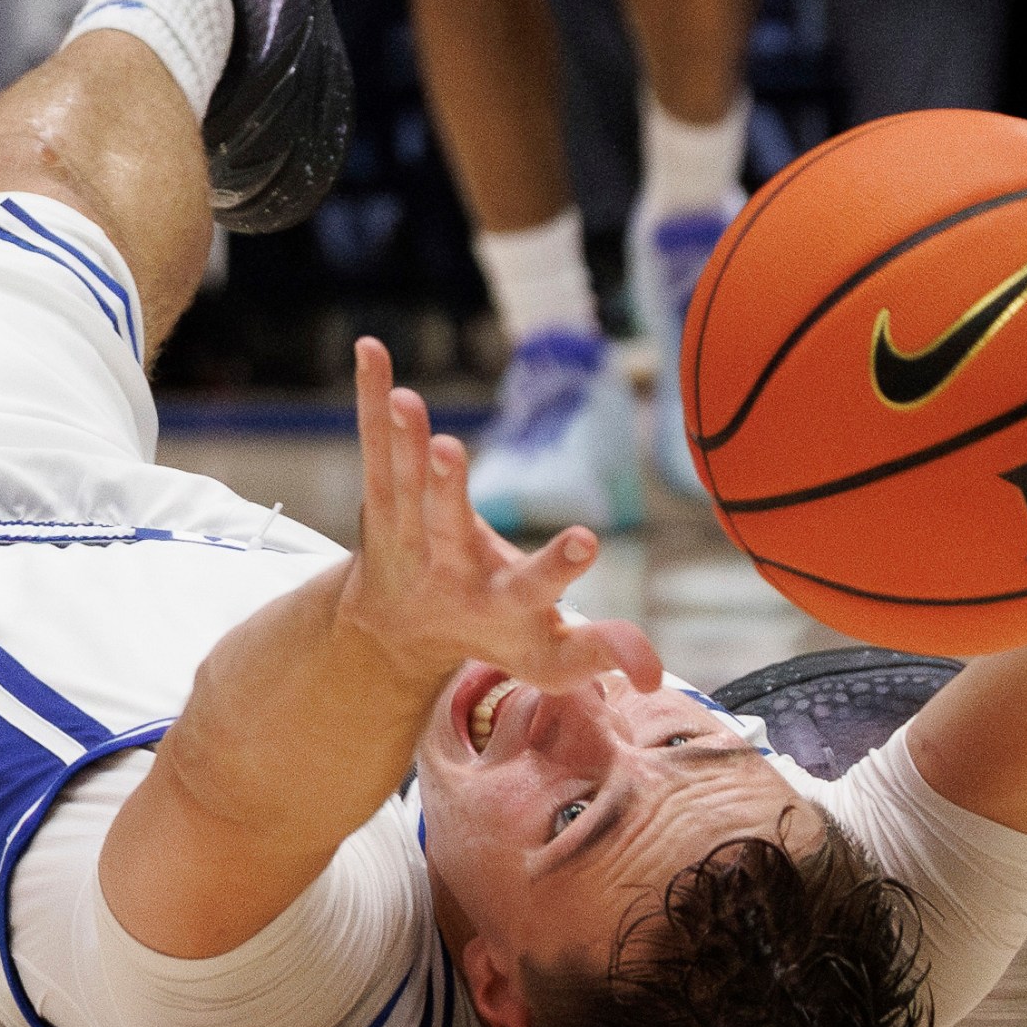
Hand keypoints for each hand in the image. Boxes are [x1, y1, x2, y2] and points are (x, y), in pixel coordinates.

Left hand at [339, 338, 661, 694]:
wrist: (397, 630)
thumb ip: (603, 653)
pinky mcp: (383, 497)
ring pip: (402, 482)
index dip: (560, 568)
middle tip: (448, 450)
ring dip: (402, 439)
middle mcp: (447, 568)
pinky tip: (370, 348)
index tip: (587, 542)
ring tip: (404, 399)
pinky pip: (375, 443)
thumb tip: (656, 677)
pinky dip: (371, 397)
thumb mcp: (549, 659)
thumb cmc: (494, 635)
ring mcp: (408, 532)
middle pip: (446, 527)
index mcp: (499, 604)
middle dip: (448, 491)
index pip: (534, 588)